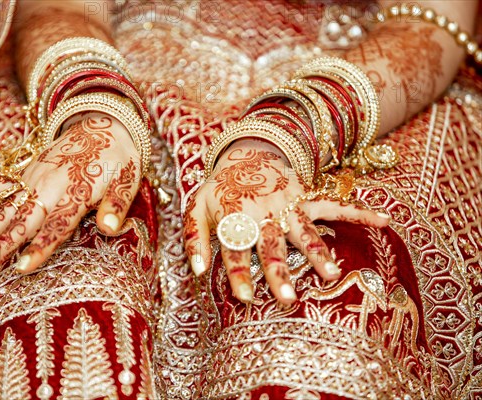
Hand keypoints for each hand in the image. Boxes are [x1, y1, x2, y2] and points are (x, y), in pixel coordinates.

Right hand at [0, 112, 140, 274]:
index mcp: (74, 194)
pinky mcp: (23, 174)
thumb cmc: (118, 160)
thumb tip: (111, 229)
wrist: (105, 125)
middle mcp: (48, 189)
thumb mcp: (127, 182)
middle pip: (21, 223)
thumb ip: (116, 206)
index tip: (21, 267)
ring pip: (2, 210)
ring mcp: (31, 181)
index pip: (55, 227)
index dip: (39, 247)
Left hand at [184, 139, 389, 304]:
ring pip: (305, 233)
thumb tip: (198, 273)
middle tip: (288, 299)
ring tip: (331, 274)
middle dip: (279, 273)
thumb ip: (195, 239)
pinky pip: (335, 205)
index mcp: (236, 218)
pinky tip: (384, 220)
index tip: (244, 298)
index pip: (236, 250)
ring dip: (317, 253)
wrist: (244, 154)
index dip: (238, 273)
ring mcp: (289, 207)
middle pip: (272, 248)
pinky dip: (360, 212)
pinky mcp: (307, 198)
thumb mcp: (196, 208)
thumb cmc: (220, 189)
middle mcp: (264, 215)